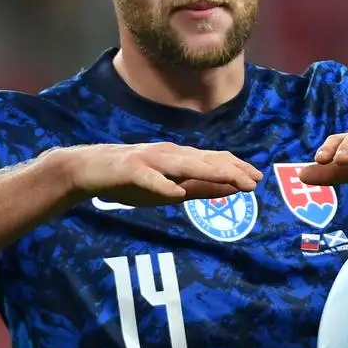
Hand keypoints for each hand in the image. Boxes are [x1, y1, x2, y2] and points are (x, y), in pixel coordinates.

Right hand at [61, 143, 262, 206]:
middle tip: (253, 181)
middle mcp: (168, 154)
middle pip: (204, 160)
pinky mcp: (129, 170)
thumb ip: (199, 188)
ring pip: (182, 165)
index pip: (213, 160)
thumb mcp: (171, 188)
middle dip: (230, 170)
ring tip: (229, 181)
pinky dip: (162, 185)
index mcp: (179, 158)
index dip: (236, 168)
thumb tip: (230, 190)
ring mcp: (149, 160)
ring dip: (207, 172)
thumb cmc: (132, 180)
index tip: (258, 178)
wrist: (90, 170)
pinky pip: (148, 179)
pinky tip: (176, 193)